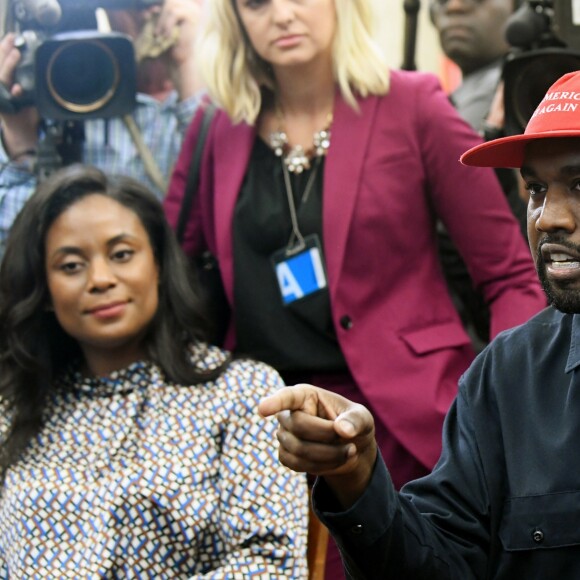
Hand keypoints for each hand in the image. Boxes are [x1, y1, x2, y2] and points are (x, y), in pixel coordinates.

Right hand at [0, 34, 38, 159]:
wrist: (23, 133)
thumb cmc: (27, 113)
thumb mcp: (30, 94)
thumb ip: (31, 83)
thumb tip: (42, 69)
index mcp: (6, 81)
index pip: (2, 60)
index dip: (4, 48)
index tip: (12, 36)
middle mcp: (2, 87)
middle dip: (4, 51)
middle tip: (11, 40)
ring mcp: (1, 96)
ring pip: (2, 77)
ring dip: (8, 66)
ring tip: (15, 54)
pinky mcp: (4, 107)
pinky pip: (8, 98)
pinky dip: (14, 92)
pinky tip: (18, 87)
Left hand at [153, 0, 203, 98]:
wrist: (181, 62)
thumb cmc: (170, 47)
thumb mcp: (160, 28)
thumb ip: (155, 18)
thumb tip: (146, 12)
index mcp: (186, 7)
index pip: (169, 1)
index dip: (158, 7)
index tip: (148, 15)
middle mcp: (192, 6)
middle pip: (170, 0)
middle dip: (159, 14)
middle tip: (155, 31)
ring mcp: (194, 10)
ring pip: (170, 5)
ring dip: (162, 20)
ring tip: (159, 35)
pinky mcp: (192, 16)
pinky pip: (174, 13)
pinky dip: (167, 24)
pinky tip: (166, 36)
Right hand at [259, 384, 376, 508]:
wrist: (350, 448)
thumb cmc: (354, 424)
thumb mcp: (362, 417)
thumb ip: (355, 420)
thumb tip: (343, 430)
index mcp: (304, 395)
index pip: (287, 397)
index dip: (274, 402)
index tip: (262, 409)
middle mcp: (289, 413)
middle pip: (299, 425)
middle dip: (328, 436)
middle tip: (350, 442)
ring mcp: (283, 435)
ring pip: (299, 449)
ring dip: (329, 455)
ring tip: (348, 451)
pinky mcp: (285, 455)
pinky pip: (297, 464)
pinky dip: (320, 466)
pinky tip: (333, 460)